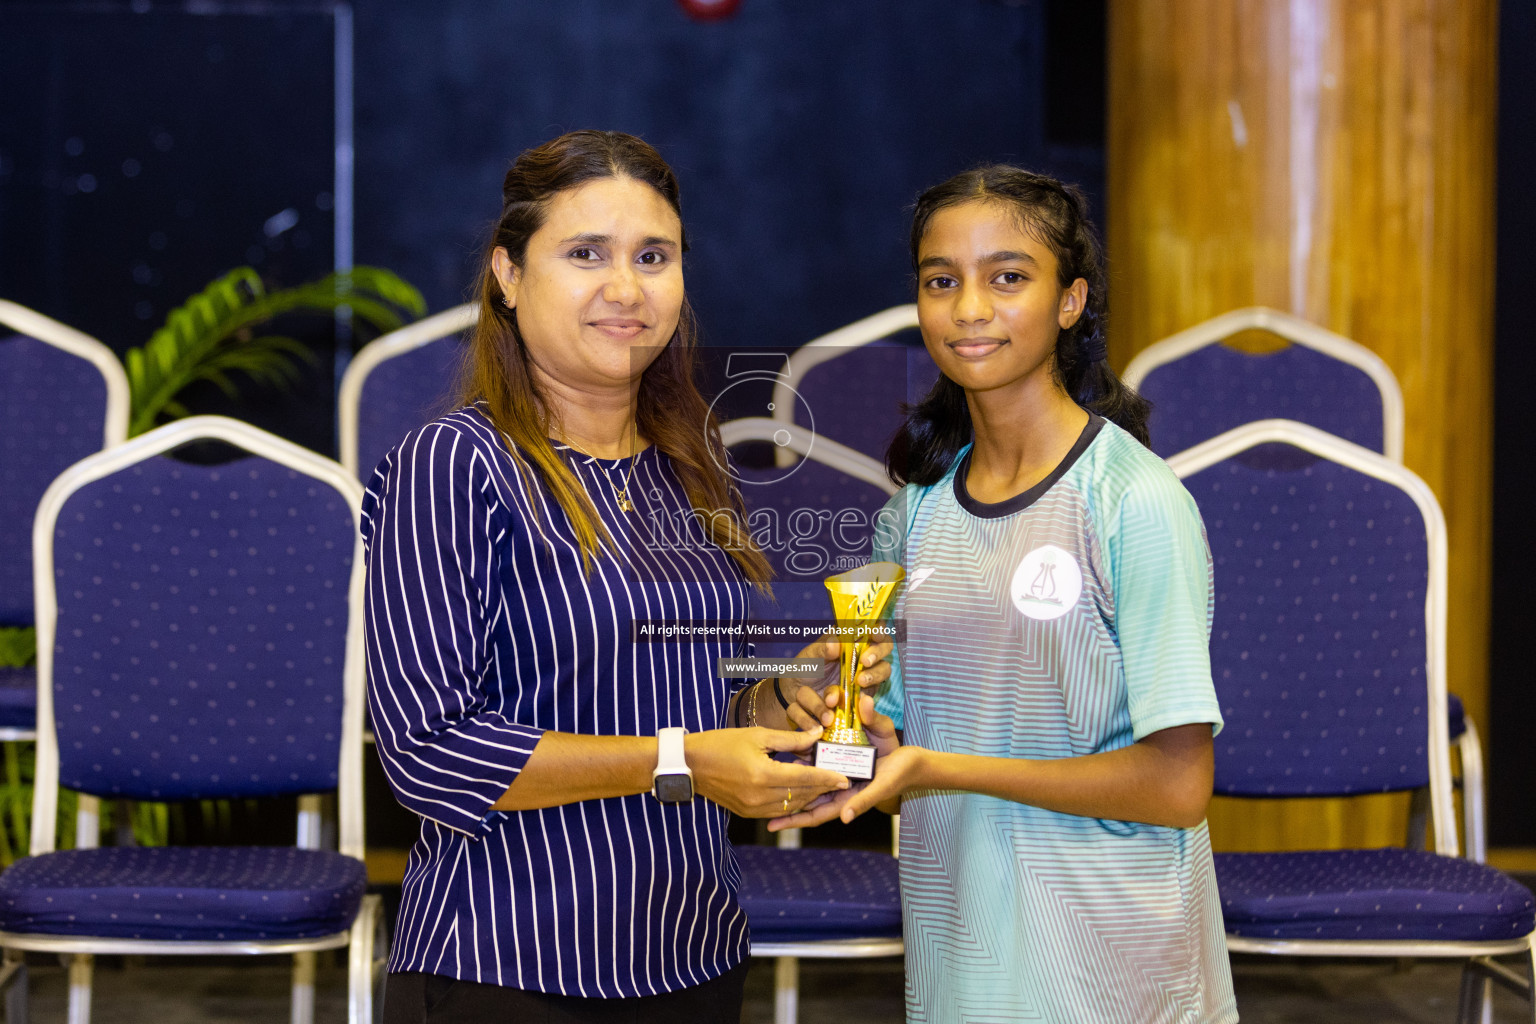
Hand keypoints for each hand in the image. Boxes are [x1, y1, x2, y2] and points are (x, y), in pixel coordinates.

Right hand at [685, 726, 849, 817]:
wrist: (690, 764)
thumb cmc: (721, 743)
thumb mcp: (758, 735)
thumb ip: (790, 739)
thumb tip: (816, 736)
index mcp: (763, 774)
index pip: (804, 778)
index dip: (827, 778)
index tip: (845, 777)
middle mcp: (759, 796)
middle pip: (801, 795)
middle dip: (823, 789)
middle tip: (840, 781)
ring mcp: (753, 808)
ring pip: (792, 807)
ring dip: (810, 797)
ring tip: (824, 786)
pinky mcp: (747, 813)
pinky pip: (778, 812)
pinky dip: (793, 803)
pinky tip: (802, 793)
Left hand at [768, 695, 905, 830]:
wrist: (915, 761)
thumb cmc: (900, 775)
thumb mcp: (882, 787)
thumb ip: (863, 801)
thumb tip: (844, 818)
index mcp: (847, 801)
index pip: (815, 815)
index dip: (794, 821)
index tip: (771, 825)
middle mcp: (841, 792)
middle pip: (808, 801)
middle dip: (787, 804)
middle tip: (761, 805)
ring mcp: (842, 778)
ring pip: (812, 784)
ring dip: (793, 784)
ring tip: (768, 782)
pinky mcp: (845, 762)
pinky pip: (820, 767)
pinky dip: (806, 766)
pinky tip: (790, 759)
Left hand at [783, 633, 894, 732]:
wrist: (796, 695)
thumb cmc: (804, 668)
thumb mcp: (808, 656)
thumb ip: (821, 649)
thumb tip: (835, 644)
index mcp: (850, 637)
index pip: (872, 626)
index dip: (878, 628)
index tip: (875, 634)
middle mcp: (862, 652)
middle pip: (884, 646)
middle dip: (878, 652)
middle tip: (865, 661)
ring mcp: (866, 672)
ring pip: (883, 669)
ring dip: (874, 674)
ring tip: (860, 681)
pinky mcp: (866, 692)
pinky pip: (873, 691)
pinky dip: (867, 694)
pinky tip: (859, 697)